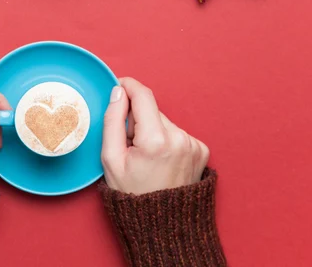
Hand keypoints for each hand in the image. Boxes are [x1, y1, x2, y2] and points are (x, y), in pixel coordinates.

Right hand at [101, 77, 208, 194]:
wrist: (163, 225)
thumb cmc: (133, 194)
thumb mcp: (111, 159)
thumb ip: (112, 121)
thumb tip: (118, 93)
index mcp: (156, 140)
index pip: (143, 96)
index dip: (128, 86)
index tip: (118, 85)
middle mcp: (179, 138)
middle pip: (152, 110)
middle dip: (137, 119)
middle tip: (129, 144)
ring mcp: (193, 144)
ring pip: (164, 122)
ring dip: (153, 131)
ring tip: (146, 157)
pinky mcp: (201, 150)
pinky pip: (177, 133)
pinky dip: (167, 140)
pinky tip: (161, 160)